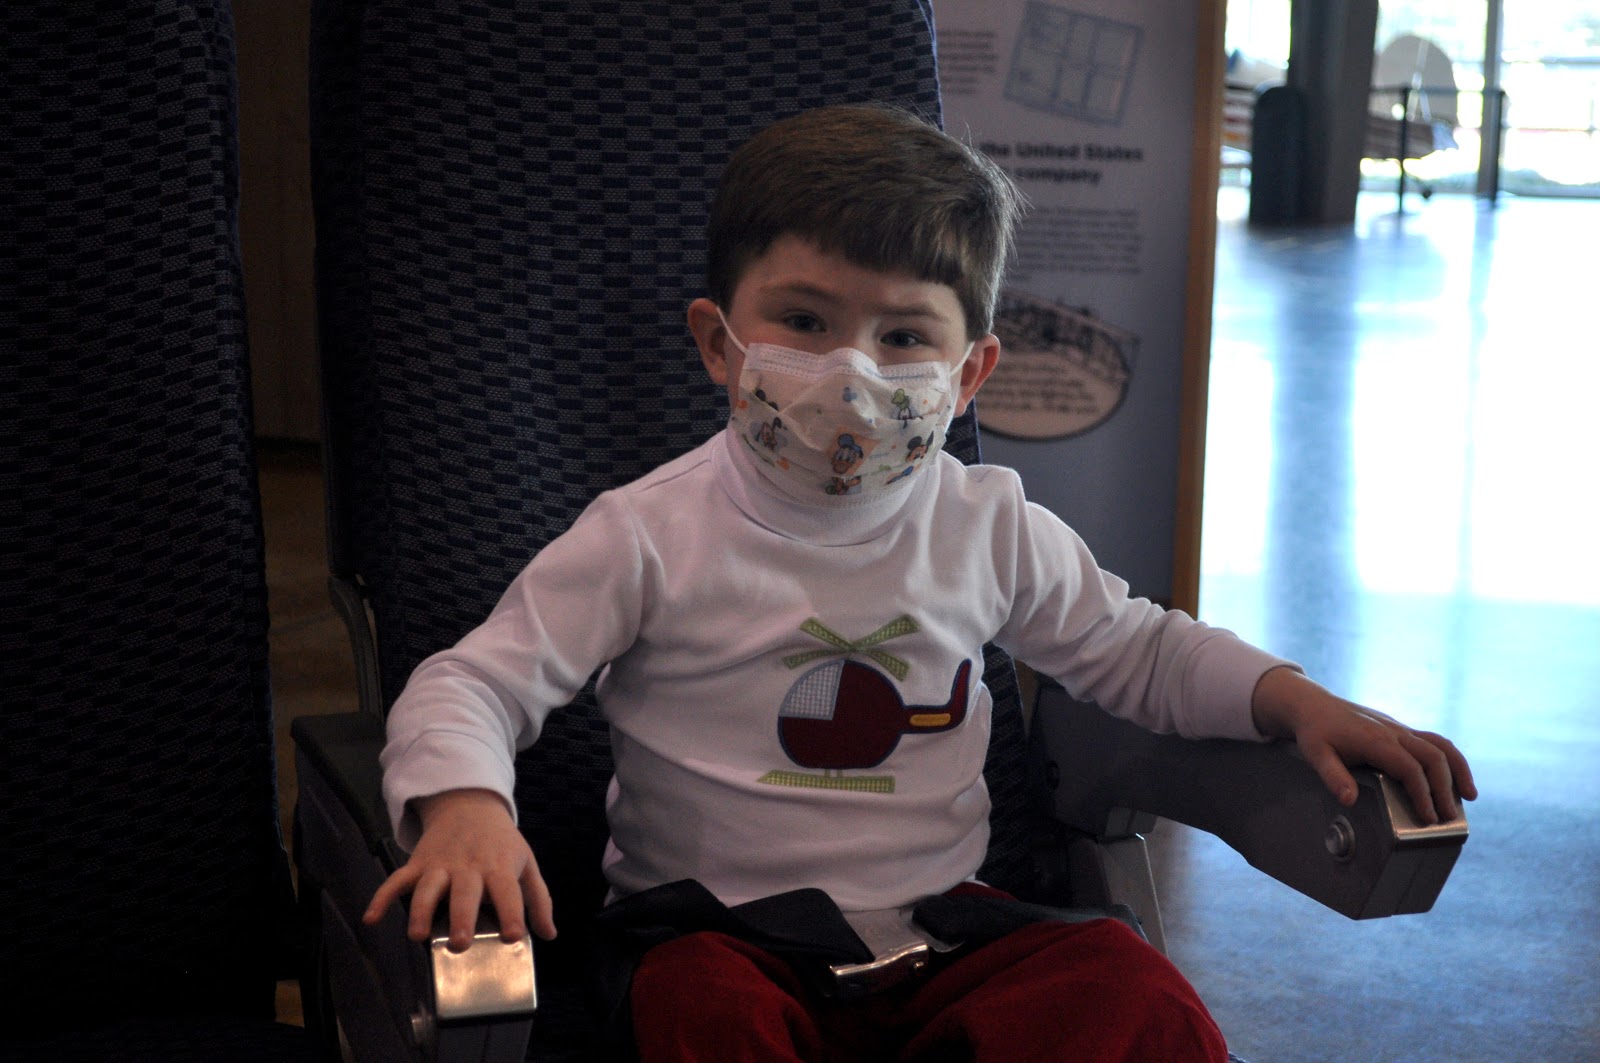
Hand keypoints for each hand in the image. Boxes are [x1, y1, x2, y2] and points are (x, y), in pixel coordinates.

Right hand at [363, 788, 555, 950]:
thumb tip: (549, 935)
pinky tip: (372, 918)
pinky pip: (397, 880)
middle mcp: (469, 866)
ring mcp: (440, 864)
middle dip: (461, 918)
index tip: (513, 936)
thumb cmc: (501, 843)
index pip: (508, 891)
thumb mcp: (526, 863)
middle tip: (460, 944)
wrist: (470, 804)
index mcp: (500, 867)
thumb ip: (538, 899)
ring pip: (428, 887)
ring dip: (421, 910)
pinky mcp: (418, 863)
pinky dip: (382, 897)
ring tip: (417, 936)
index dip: (513, 913)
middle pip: (464, 892)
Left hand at [1251, 667, 1477, 824]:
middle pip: (1432, 757)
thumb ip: (1333, 776)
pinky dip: (1450, 758)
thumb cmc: (1315, 733)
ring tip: (1469, 796)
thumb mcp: (1315, 755)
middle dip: (1445, 788)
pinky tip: (1456, 776)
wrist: (1313, 705)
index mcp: (1376, 740)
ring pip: (1440, 745)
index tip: (1428, 818)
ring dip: (1458, 770)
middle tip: (1449, 818)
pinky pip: (1434, 741)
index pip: (1410, 769)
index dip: (1422, 794)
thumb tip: (1349, 800)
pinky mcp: (1401, 730)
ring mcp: (1400, 729)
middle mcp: (1394, 732)